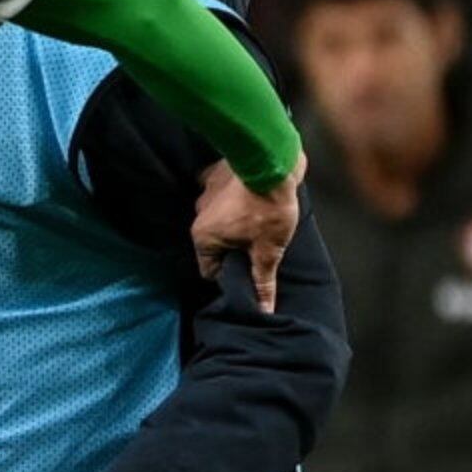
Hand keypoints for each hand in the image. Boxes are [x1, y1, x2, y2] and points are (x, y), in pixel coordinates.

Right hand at [193, 153, 304, 313]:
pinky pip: (216, 191)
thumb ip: (263, 281)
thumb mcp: (270, 249)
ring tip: (257, 218)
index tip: (250, 267)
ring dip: (231, 220)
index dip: (232, 272)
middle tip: (259, 243)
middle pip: (213, 243)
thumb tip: (263, 311)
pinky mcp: (212, 172)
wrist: (273, 160)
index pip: (210, 269)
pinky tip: (247, 196)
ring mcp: (202, 192)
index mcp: (204, 238)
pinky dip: (228, 196)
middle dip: (233, 246)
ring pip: (215, 217)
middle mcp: (197, 216)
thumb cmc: (269, 208)